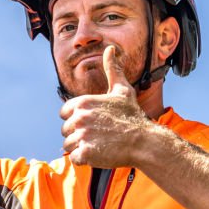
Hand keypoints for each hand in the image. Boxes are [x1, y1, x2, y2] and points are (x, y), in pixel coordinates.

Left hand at [59, 45, 152, 166]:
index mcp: (82, 102)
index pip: (64, 113)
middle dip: (80, 134)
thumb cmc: (132, 116)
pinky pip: (75, 158)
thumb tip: (109, 48)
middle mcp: (79, 118)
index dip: (77, 119)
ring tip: (100, 144)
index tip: (93, 122)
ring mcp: (81, 136)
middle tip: (100, 135)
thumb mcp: (122, 90)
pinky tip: (99, 153)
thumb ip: (112, 69)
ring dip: (82, 147)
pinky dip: (85, 159)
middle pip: (66, 130)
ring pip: (69, 145)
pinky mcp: (85, 153)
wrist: (144, 141)